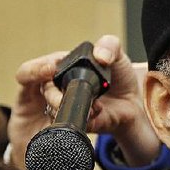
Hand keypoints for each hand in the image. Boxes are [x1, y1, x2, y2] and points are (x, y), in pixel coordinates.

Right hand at [9, 35, 160, 169]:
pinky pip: (68, 125)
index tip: (49, 70)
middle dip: (53, 94)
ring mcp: (65, 106)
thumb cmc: (120, 76)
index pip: (36, 68)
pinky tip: (96, 114)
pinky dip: (82, 120)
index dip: (38, 69)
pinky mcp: (73, 122)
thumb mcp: (117, 53)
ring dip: (68, 107)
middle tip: (69, 94)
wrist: (133, 102)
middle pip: (42, 91)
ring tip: (92, 106)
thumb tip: (100, 56)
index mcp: (62, 67)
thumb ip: (109, 44)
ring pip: (52, 109)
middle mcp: (59, 86)